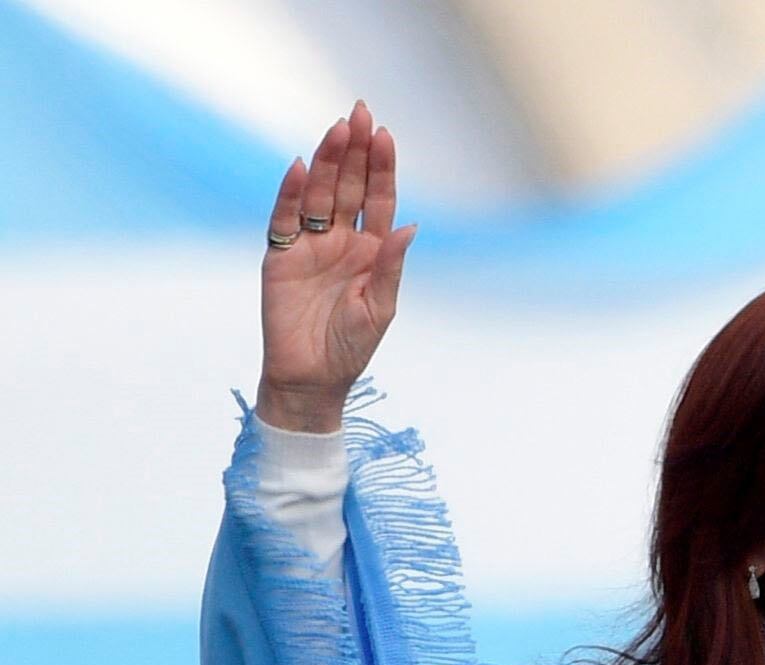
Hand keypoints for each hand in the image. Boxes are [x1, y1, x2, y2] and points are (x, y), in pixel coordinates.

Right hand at [258, 103, 416, 435]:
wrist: (311, 378)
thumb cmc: (351, 347)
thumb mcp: (380, 308)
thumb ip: (391, 266)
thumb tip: (410, 226)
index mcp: (372, 252)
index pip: (379, 201)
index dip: (382, 168)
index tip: (385, 135)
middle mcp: (341, 241)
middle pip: (350, 187)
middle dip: (356, 151)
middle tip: (360, 113)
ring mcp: (309, 245)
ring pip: (320, 194)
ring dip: (329, 161)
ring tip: (338, 129)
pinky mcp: (280, 255)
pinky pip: (286, 217)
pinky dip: (292, 192)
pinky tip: (302, 167)